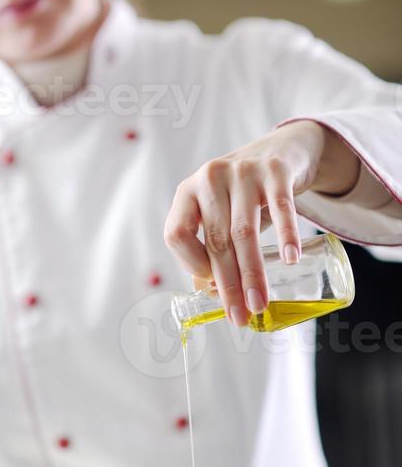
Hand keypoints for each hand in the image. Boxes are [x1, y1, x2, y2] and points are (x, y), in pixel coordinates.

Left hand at [163, 121, 358, 324]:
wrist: (280, 150)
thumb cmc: (243, 195)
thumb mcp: (219, 212)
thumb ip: (213, 246)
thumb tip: (214, 297)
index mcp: (187, 192)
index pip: (176, 234)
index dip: (191, 264)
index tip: (210, 287)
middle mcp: (210, 179)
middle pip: (215, 240)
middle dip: (228, 284)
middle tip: (239, 316)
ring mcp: (243, 172)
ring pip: (244, 231)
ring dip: (252, 273)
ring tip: (259, 303)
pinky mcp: (275, 170)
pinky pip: (281, 206)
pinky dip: (286, 235)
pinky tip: (289, 259)